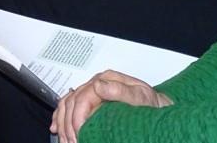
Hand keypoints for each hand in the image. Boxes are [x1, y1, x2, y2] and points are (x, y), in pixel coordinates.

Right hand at [51, 70, 171, 142]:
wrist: (159, 108)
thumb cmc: (153, 105)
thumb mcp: (142, 97)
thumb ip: (120, 91)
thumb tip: (98, 86)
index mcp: (107, 80)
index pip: (83, 96)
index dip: (78, 116)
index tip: (79, 133)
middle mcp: (97, 84)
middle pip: (72, 101)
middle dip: (68, 124)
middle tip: (72, 141)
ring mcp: (92, 92)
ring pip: (66, 104)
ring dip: (62, 123)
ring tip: (65, 140)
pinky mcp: (91, 102)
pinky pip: (68, 106)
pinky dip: (60, 118)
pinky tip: (56, 128)